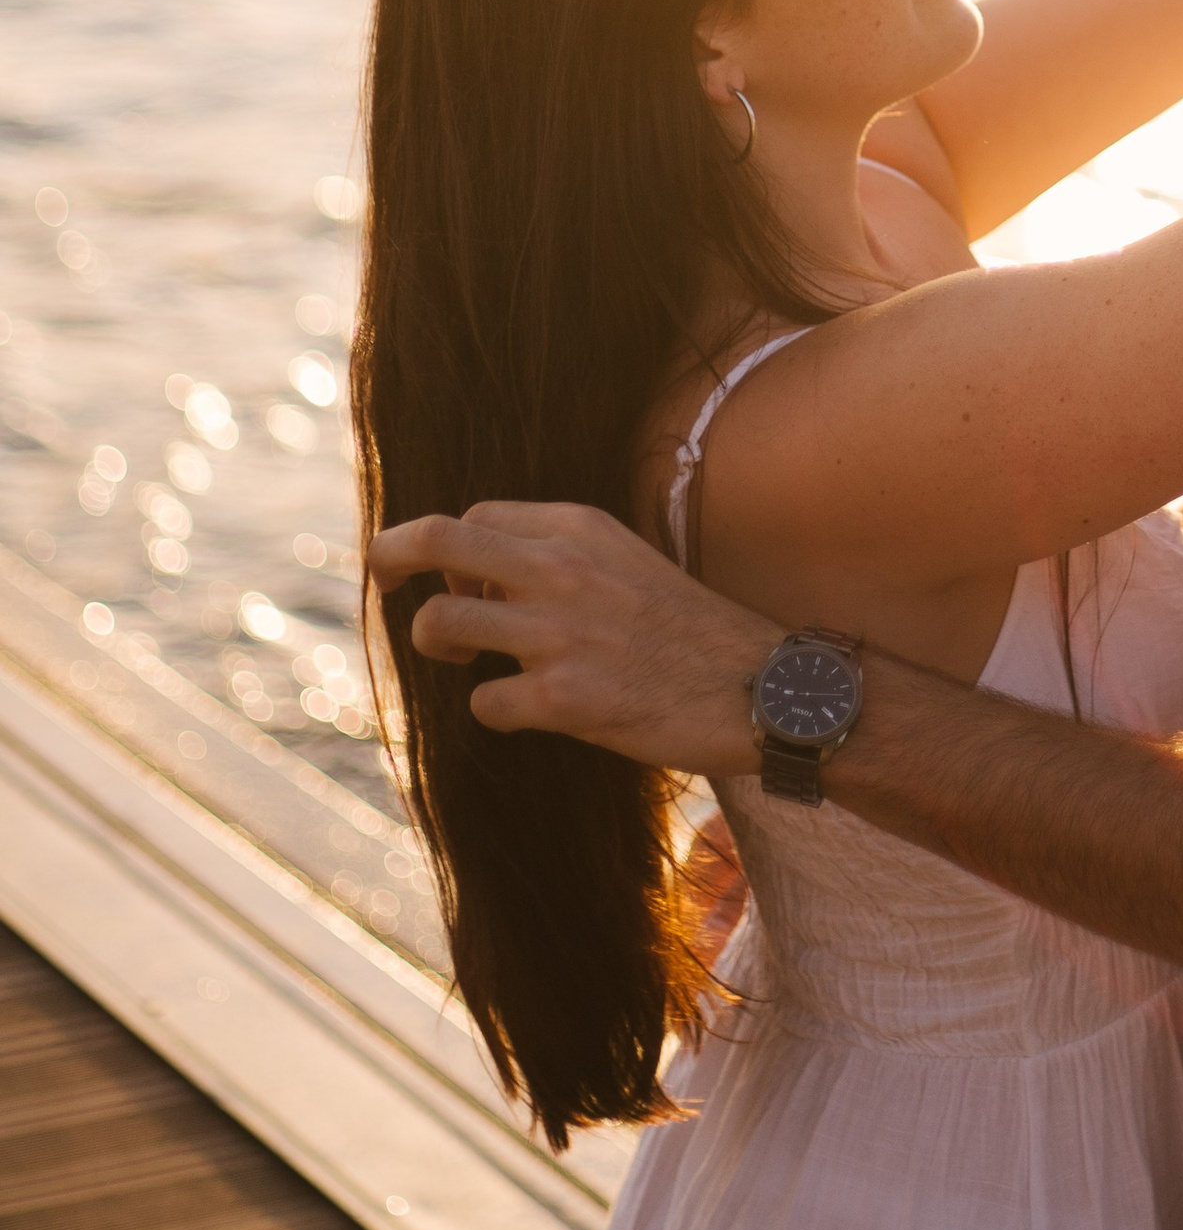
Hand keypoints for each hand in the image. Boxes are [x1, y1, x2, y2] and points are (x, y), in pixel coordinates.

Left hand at [368, 502, 777, 779]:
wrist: (758, 687)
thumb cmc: (688, 627)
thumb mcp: (625, 560)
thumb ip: (557, 556)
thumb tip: (478, 577)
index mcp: (578, 527)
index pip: (473, 517)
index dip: (448, 549)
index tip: (451, 577)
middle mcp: (560, 568)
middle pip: (435, 541)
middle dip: (389, 558)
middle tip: (377, 577)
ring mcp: (558, 633)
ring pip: (439, 624)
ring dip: (437, 646)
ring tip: (462, 661)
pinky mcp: (563, 698)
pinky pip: (484, 702)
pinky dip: (497, 711)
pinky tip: (531, 713)